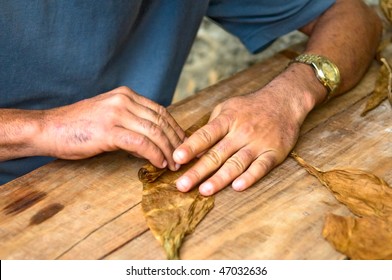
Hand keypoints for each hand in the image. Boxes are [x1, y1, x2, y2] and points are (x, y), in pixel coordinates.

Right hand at [38, 86, 184, 169]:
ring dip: (168, 150)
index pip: (161, 111)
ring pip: (154, 132)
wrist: (48, 128)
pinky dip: (154, 154)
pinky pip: (141, 143)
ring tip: (174, 164)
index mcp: (126, 95)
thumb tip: (153, 139)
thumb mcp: (109, 116)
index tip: (183, 143)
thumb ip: (131, 121)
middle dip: (176, 141)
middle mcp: (124, 100)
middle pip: (161, 121)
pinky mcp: (108, 130)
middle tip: (184, 157)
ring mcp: (116, 113)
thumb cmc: (78, 126)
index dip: (175, 129)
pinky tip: (159, 163)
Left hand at [173, 79, 313, 195]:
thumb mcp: (227, 108)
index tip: (177, 158)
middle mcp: (241, 132)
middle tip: (182, 186)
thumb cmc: (249, 107)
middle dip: (198, 171)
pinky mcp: (273, 153)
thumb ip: (211, 127)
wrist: (284, 101)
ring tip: (204, 191)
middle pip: (217, 154)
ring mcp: (258, 143)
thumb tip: (193, 149)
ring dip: (220, 178)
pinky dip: (250, 177)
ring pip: (236, 164)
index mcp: (227, 120)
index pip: (206, 134)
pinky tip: (237, 187)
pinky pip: (261, 167)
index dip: (191, 147)